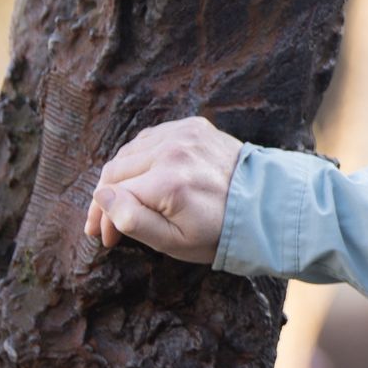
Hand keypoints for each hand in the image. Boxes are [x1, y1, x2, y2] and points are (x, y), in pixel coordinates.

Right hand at [83, 116, 242, 264]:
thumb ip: (133, 220)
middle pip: (115, 170)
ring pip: (129, 152)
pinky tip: (145, 177)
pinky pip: (150, 138)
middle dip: (107, 199)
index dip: (103, 218)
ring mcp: (184, 133)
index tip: (106, 237)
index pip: (111, 194)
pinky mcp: (193, 126)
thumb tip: (103, 196)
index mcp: (167, 182)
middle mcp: (173, 151)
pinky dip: (141, 156)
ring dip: (121, 176)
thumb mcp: (174, 241)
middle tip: (108, 224)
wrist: (264, 205)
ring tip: (126, 201)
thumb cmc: (218, 231)